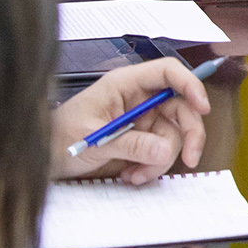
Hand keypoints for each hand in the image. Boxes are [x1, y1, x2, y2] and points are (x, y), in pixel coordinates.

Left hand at [50, 60, 210, 182]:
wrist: (44, 161)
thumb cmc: (58, 138)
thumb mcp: (93, 139)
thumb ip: (130, 144)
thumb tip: (165, 149)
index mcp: (125, 84)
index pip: (168, 72)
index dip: (190, 84)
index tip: (203, 107)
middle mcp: (139, 99)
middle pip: (182, 107)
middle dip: (189, 134)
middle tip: (189, 158)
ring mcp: (142, 121)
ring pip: (175, 136)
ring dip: (162, 160)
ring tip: (136, 174)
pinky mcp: (142, 142)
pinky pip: (162, 154)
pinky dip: (152, 169)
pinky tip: (131, 175)